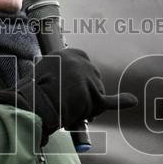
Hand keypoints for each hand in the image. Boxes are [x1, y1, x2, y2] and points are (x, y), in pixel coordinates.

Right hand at [0, 48, 137, 145]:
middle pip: (91, 82)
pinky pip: (109, 101)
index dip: (78, 82)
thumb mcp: (41, 71)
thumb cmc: (31, 92)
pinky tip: (131, 101)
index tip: (69, 90)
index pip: (83, 67)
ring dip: (84, 106)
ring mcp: (88, 78)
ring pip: (94, 96)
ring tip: (65, 110)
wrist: (31, 106)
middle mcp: (81, 62)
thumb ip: (54, 71)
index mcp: (68, 53)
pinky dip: (121, 102)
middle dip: (82, 95)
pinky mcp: (92, 95)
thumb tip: (50, 73)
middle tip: (65, 104)